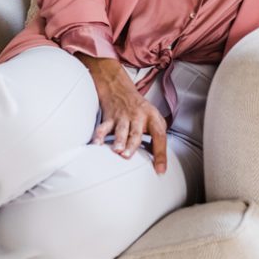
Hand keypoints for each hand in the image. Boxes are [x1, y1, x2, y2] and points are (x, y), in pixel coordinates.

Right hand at [76, 55, 167, 172]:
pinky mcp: (110, 117)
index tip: (161, 170)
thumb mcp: (154, 118)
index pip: (160, 136)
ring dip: (118, 140)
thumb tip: (160, 161)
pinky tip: (97, 144)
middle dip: (132, 144)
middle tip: (128, 155)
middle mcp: (138, 117)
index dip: (161, 153)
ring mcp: (123, 116)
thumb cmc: (140, 110)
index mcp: (153, 118)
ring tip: (117, 151)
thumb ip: (157, 137)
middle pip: (136, 132)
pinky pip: (104, 126)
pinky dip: (99, 135)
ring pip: (121, 130)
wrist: (120, 88)